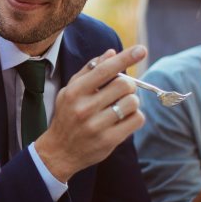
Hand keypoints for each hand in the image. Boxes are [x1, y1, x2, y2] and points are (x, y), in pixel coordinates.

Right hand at [34, 45, 146, 181]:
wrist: (59, 151)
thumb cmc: (67, 115)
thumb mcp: (70, 91)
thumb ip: (89, 71)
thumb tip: (111, 53)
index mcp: (75, 92)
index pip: (105, 70)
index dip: (125, 58)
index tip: (141, 50)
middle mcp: (84, 108)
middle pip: (124, 85)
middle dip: (129, 85)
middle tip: (122, 91)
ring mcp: (97, 126)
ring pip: (133, 102)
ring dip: (132, 102)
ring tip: (121, 107)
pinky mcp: (109, 140)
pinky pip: (137, 120)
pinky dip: (135, 117)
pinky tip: (124, 119)